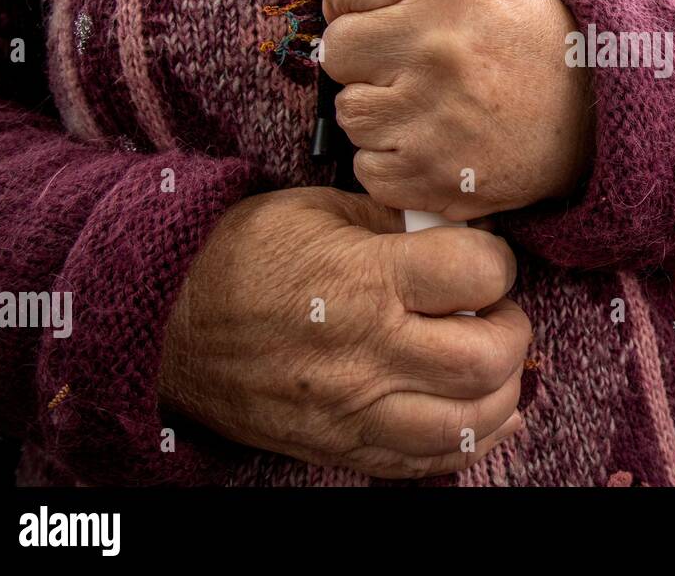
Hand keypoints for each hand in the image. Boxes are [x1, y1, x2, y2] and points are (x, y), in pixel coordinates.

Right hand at [159, 186, 530, 478]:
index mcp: (364, 280)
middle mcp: (365, 352)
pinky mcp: (337, 445)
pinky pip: (422, 464)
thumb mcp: (325, 211)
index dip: (498, 263)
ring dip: (498, 395)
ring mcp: (351, 409)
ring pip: (465, 425)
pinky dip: (466, 443)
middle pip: (486, 360)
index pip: (479, 274)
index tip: (484, 262)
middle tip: (494, 314)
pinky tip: (476, 415)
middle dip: (510, 332)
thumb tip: (464, 235)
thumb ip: (401, 225)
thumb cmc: (245, 255)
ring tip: (489, 366)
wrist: (164, 320)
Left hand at [304, 0, 594, 219]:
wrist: (599, 116)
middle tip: (411, 65)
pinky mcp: (436, 176)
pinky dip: (393, 162)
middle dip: (365, 59)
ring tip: (429, 105)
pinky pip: (367, 168)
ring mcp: (435, 117)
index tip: (382, 13)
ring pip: (349, 112)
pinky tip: (433, 144)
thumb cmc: (530, 43)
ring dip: (379, 112)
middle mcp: (438, 48)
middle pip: (336, 50)